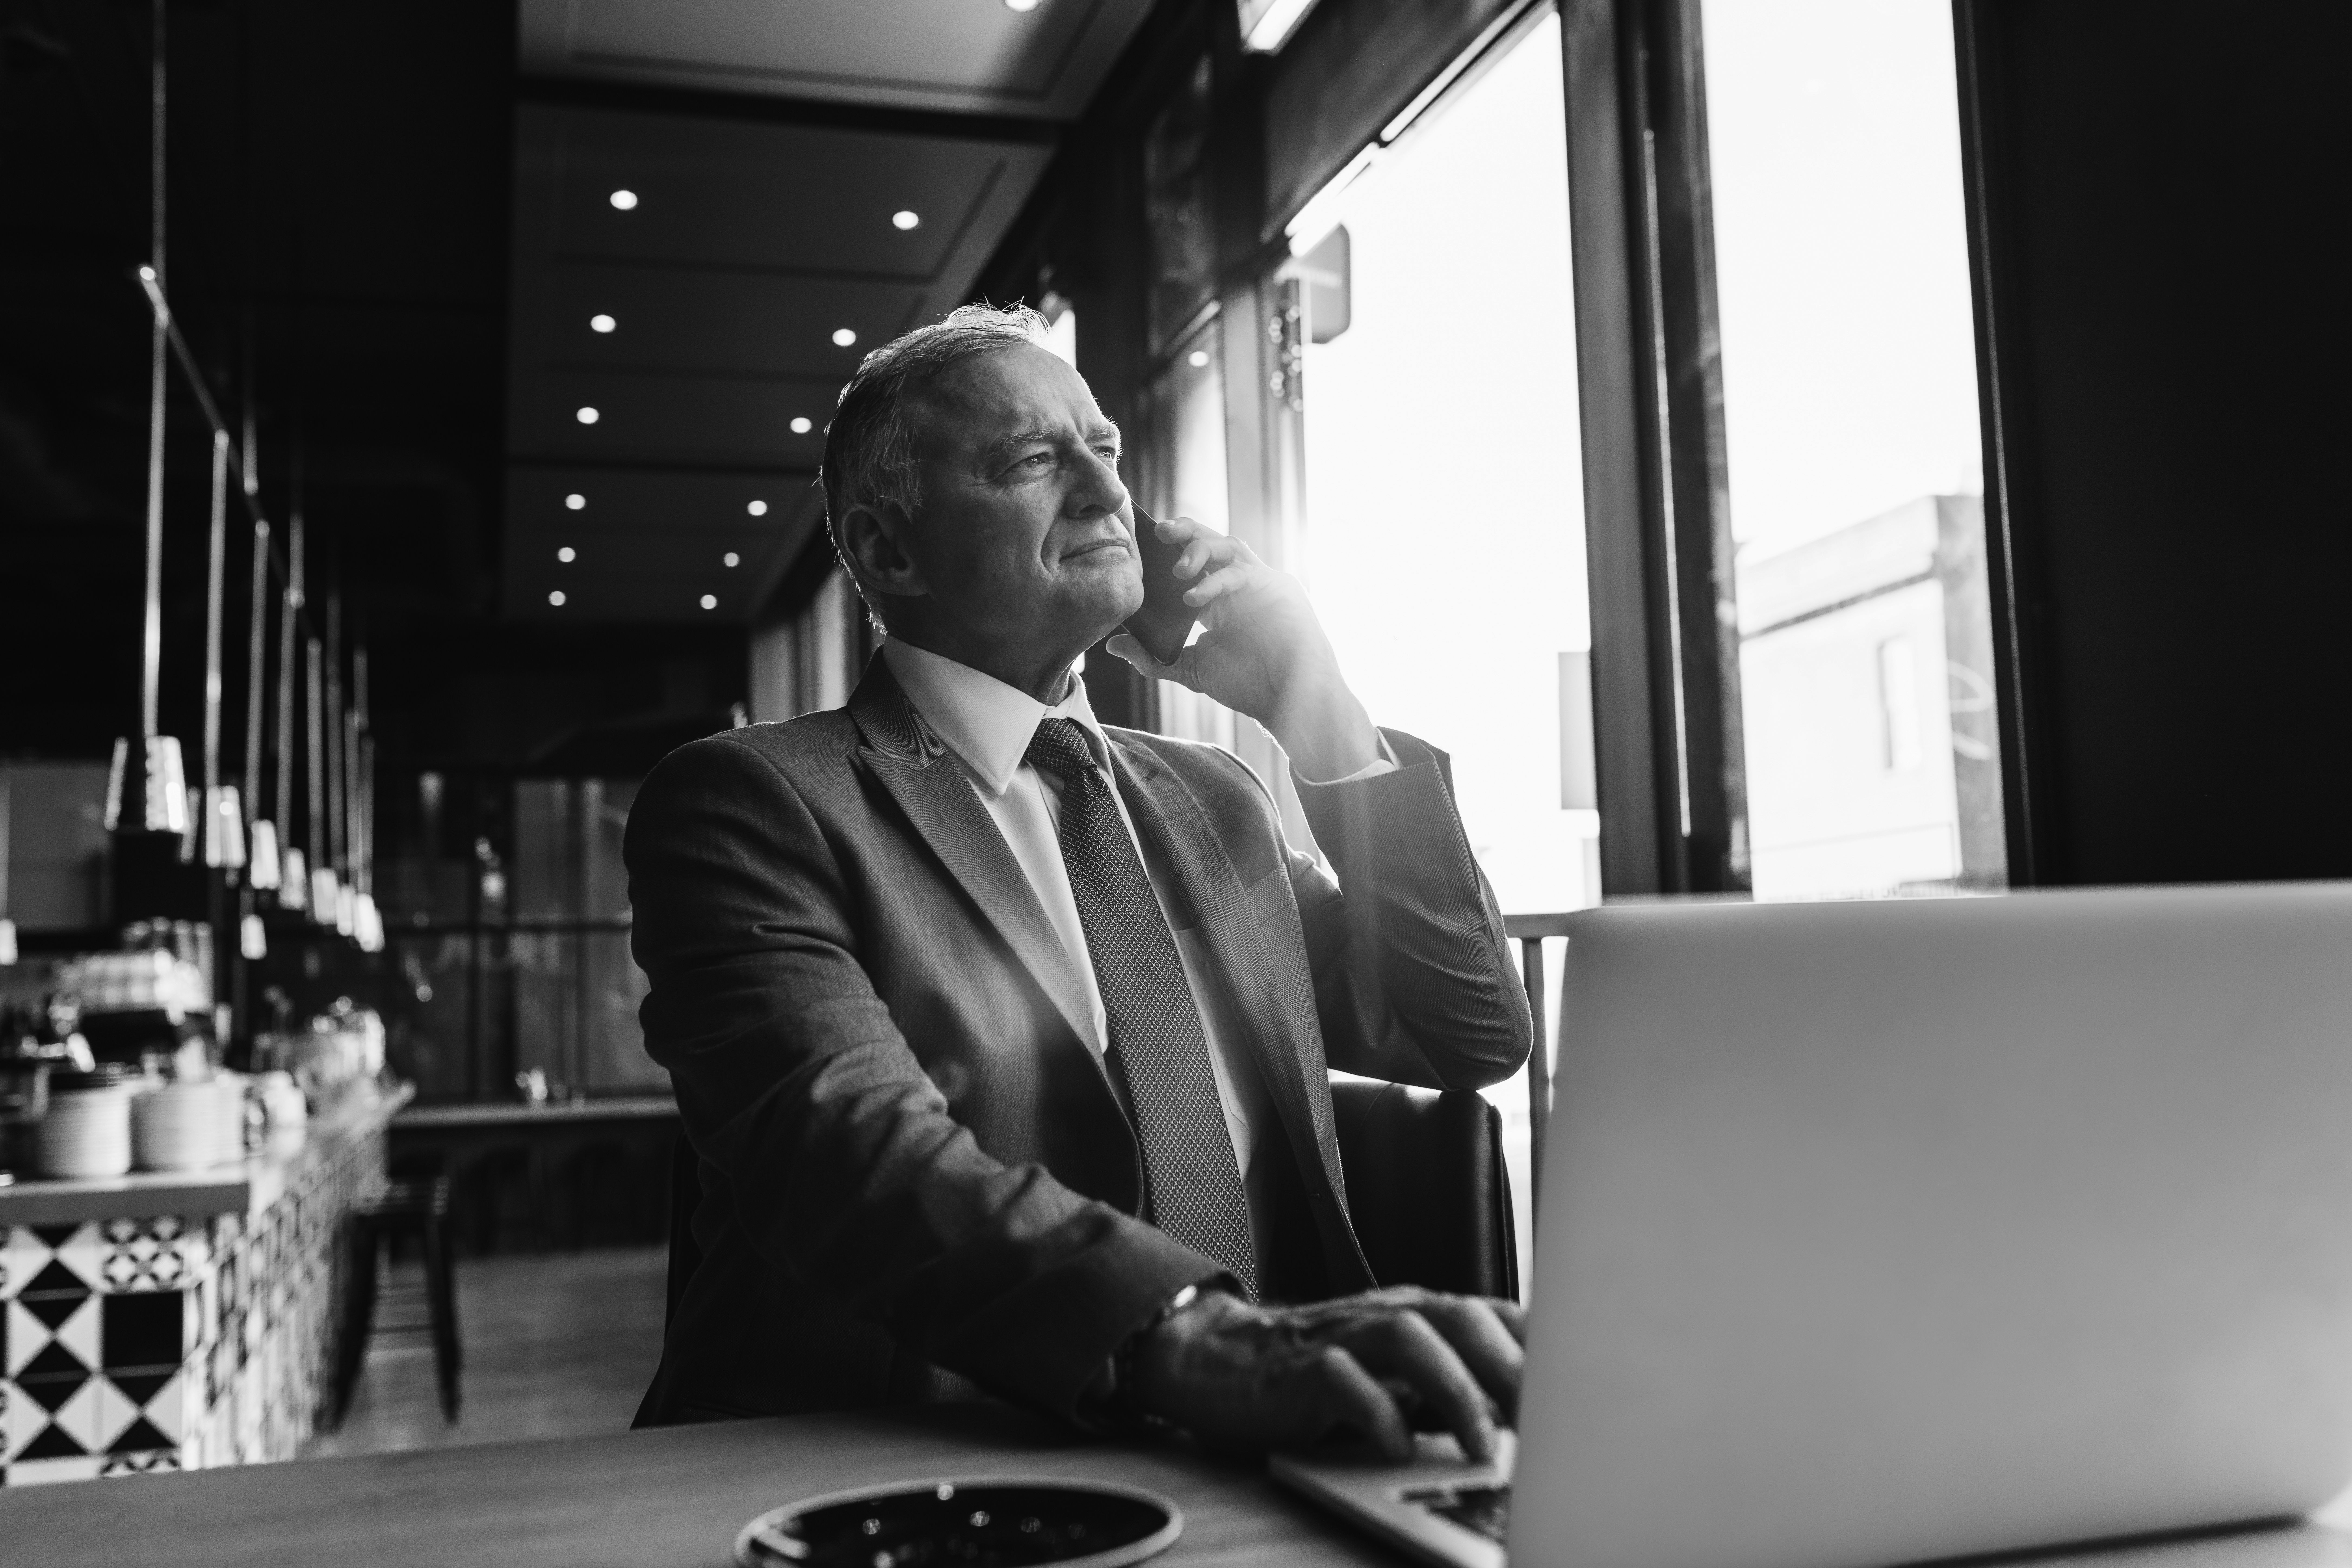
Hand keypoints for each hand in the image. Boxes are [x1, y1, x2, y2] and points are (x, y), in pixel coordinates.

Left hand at [1104, 515, 1378, 779]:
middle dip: (1185, 532)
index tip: (1143, 543)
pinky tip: (1194, 598)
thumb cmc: (1245, 685)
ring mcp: (1259, 583)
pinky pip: (1243, 571)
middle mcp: (1237, 585)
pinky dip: (1216, 581)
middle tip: (1160, 532)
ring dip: (1201, 548)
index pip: (1193, 561)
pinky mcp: (1277, 588)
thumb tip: (1113, 644)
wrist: (1283, 702)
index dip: (1170, 548)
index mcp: (1217, 598)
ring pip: (1229, 544)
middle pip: (1211, 541)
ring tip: (1178, 571)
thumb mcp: (1188, 670)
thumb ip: (1151, 658)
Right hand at [1127, 1286, 1524, 1460]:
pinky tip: (1395, 1448)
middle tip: (1546, 1424)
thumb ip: (1452, 1387)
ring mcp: (1344, 1335)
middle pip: (1462, 1318)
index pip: (1493, 1314)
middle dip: (1510, 1368)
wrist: (1222, 1360)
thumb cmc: (1323, 1374)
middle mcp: (1388, 1313)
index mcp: (1419, 1312)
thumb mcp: (1397, 1376)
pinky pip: (1345, 1380)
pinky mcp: (1301, 1367)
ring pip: (1412, 1339)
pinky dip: (1377, 1413)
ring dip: (1455, 1392)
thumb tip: (1521, 1425)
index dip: (1539, 1350)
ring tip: (1480, 1448)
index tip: (1578, 1393)